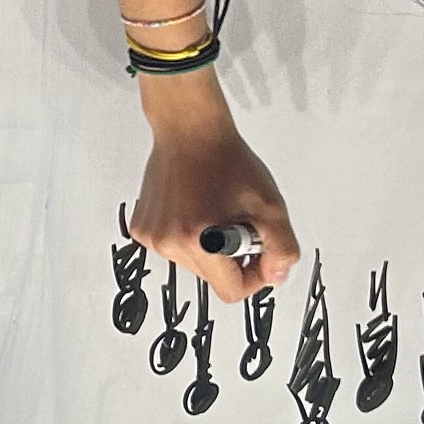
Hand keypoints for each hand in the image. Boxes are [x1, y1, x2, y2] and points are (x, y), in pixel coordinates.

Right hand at [126, 81, 297, 302]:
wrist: (189, 131)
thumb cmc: (227, 161)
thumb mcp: (271, 205)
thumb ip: (282, 249)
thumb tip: (274, 277)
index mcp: (200, 240)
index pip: (232, 292)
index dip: (253, 277)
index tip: (258, 254)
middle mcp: (169, 243)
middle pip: (212, 279)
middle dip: (231, 258)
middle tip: (238, 222)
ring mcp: (151, 237)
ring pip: (193, 264)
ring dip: (210, 247)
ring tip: (215, 212)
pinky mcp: (141, 228)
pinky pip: (173, 248)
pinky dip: (189, 236)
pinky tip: (195, 209)